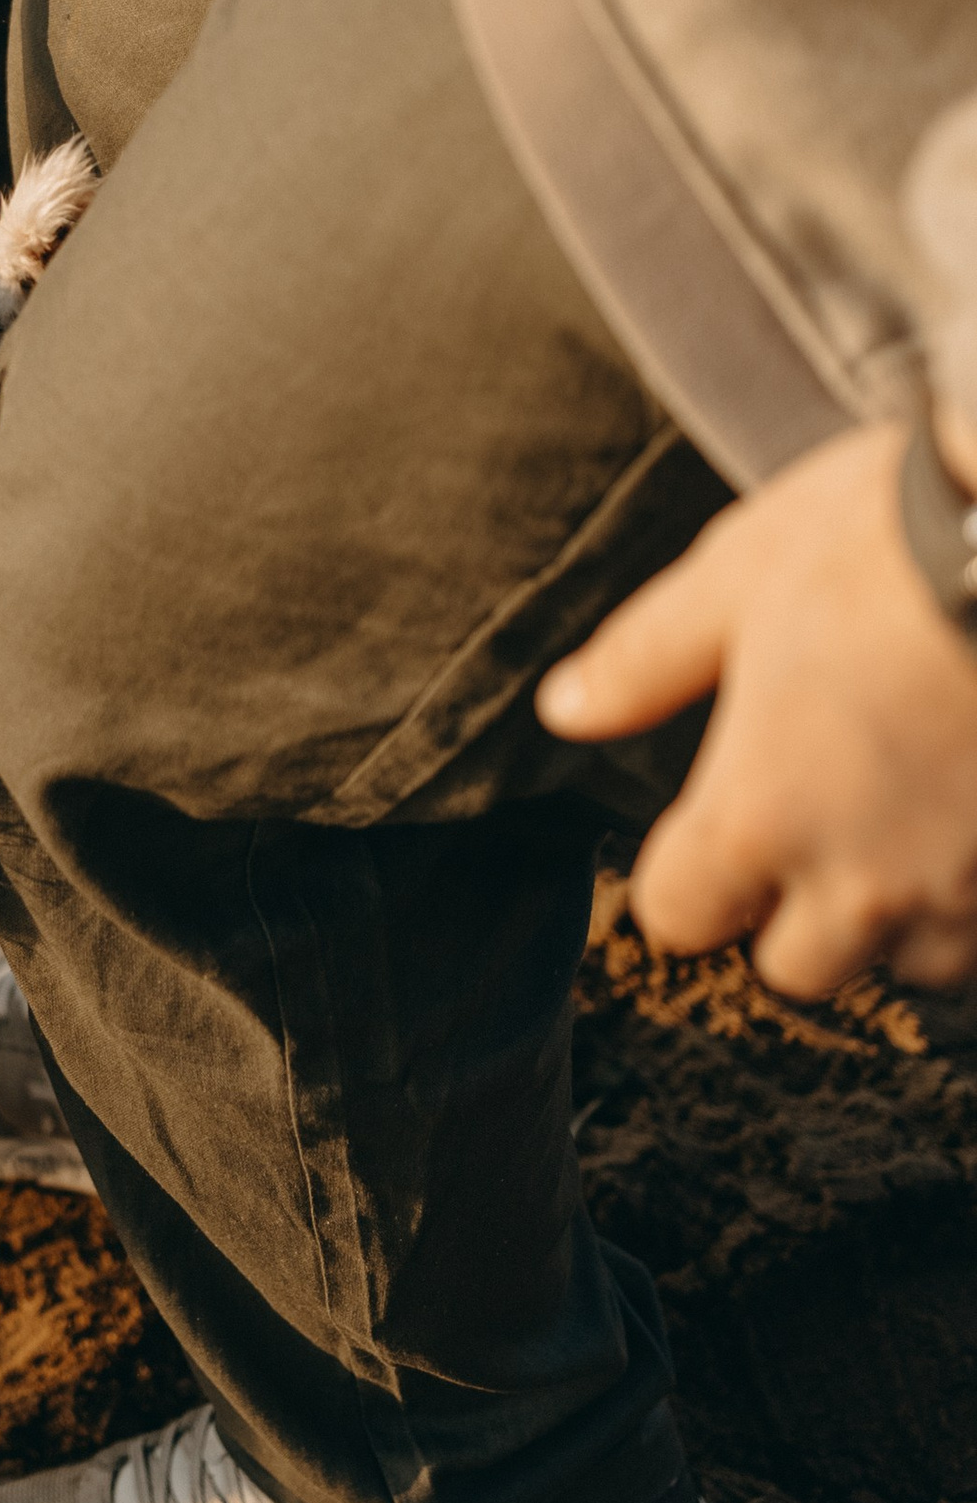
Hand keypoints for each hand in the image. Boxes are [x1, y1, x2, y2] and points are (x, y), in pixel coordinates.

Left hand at [538, 420, 976, 994]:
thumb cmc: (887, 538)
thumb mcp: (737, 575)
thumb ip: (645, 660)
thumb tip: (566, 709)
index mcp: (759, 816)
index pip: (681, 917)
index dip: (686, 878)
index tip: (706, 834)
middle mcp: (864, 878)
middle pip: (798, 965)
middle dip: (793, 911)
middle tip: (815, 820)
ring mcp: (969, 886)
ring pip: (916, 961)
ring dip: (901, 914)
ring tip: (909, 821)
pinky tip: (970, 819)